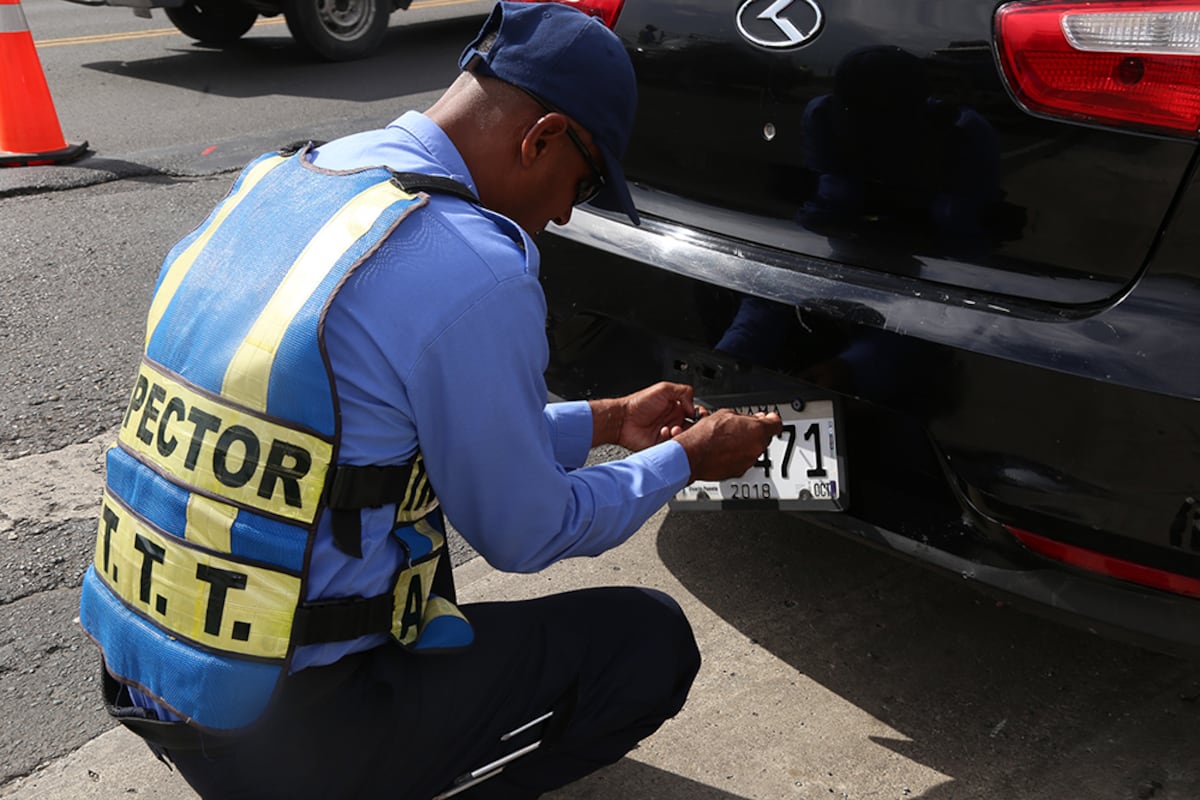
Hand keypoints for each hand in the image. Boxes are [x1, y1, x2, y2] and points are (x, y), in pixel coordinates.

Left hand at [590, 382, 704, 450]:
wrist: (622, 419)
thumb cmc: (638, 403)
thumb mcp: (663, 389)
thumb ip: (683, 392)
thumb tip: (694, 406)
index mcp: (676, 407)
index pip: (695, 413)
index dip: (700, 415)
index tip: (700, 415)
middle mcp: (673, 421)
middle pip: (693, 427)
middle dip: (694, 426)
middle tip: (691, 424)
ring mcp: (668, 434)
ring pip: (685, 438)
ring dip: (682, 433)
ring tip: (673, 428)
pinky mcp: (662, 445)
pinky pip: (673, 446)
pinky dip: (671, 439)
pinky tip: (663, 432)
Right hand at [673, 408, 782, 481]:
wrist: (692, 455)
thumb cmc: (705, 435)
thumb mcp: (725, 413)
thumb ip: (743, 416)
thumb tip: (748, 418)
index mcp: (757, 430)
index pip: (776, 423)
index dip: (772, 419)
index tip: (768, 417)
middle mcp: (756, 447)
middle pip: (764, 437)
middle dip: (755, 432)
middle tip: (741, 427)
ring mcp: (748, 461)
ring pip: (753, 450)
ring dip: (745, 444)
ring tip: (728, 439)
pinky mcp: (739, 471)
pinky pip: (743, 460)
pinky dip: (737, 456)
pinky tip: (724, 450)